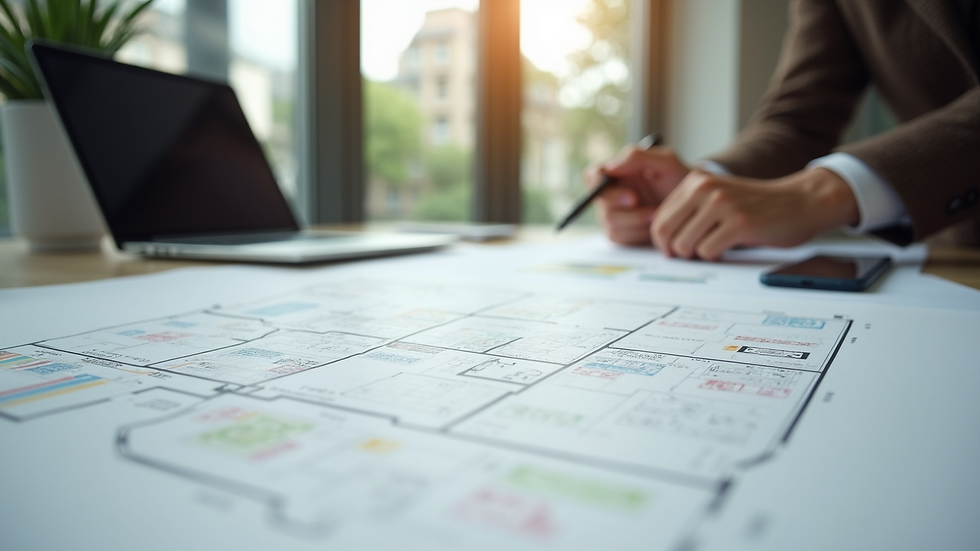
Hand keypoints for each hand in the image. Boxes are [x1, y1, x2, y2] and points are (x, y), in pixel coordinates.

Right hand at [585, 146, 690, 244]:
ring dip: (634, 220)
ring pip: (609, 222)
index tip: (622, 191)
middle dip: (621, 206)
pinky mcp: (622, 233)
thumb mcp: (665, 161)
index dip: (598, 184)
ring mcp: (615, 215)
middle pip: (600, 203)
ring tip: (656, 214)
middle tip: (641, 204)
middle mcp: (612, 194)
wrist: (696, 205)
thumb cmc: (680, 179)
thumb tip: (610, 168)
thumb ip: (637, 157)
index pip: (592, 176)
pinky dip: (636, 233)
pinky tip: (652, 226)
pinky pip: (618, 237)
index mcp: (617, 173)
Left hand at [651, 168, 860, 259]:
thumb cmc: (757, 205)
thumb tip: (661, 238)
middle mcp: (706, 189)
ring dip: (697, 253)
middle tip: (691, 253)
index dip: (664, 241)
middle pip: (666, 232)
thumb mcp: (717, 197)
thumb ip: (689, 209)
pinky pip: (708, 251)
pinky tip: (728, 247)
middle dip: (675, 250)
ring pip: (685, 245)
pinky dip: (715, 256)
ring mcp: (722, 205)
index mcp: (696, 181)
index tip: (675, 249)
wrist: (800, 201)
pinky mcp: (739, 223)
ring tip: (715, 246)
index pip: (659, 218)